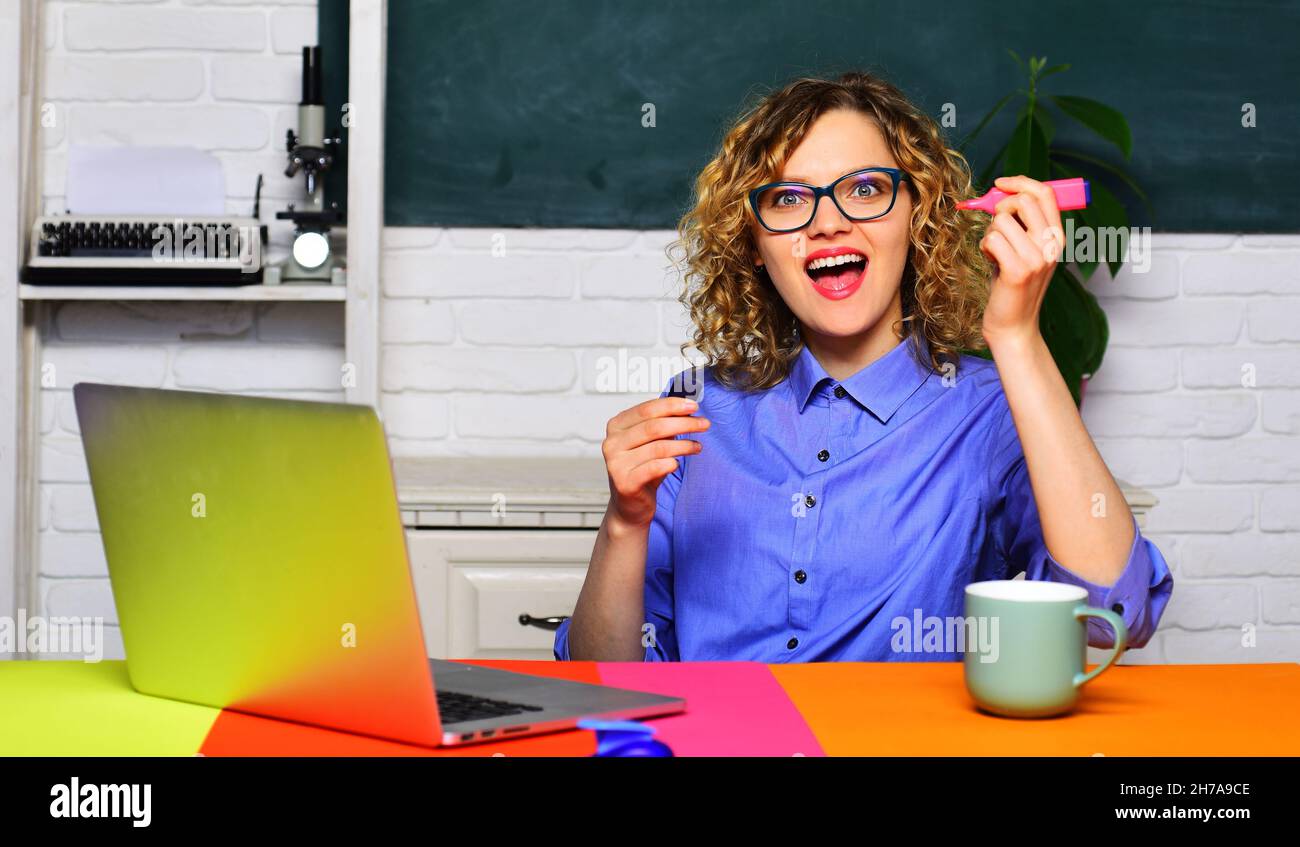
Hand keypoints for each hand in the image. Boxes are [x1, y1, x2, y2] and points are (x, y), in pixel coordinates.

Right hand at [601, 396, 708, 529]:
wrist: (630, 506)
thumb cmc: (642, 470)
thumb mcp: (651, 443)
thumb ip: (663, 425)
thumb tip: (687, 409)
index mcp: (616, 427)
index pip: (647, 409)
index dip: (672, 405)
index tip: (693, 405)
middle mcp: (612, 443)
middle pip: (654, 426)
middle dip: (684, 423)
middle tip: (704, 424)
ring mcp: (616, 463)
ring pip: (658, 447)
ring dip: (683, 445)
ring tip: (697, 446)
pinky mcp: (625, 483)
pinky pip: (655, 467)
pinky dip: (671, 463)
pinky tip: (678, 464)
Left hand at [978, 175, 1065, 348]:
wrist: (1013, 325)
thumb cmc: (1012, 285)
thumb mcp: (1025, 249)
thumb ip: (1021, 223)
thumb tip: (1001, 193)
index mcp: (1057, 236)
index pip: (1045, 194)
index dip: (1021, 182)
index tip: (1001, 183)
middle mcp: (1052, 245)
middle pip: (1022, 201)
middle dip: (1000, 208)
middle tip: (996, 228)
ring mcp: (1037, 258)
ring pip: (1001, 220)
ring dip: (990, 234)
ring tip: (996, 254)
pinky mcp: (1018, 271)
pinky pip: (991, 238)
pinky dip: (985, 247)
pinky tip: (991, 262)